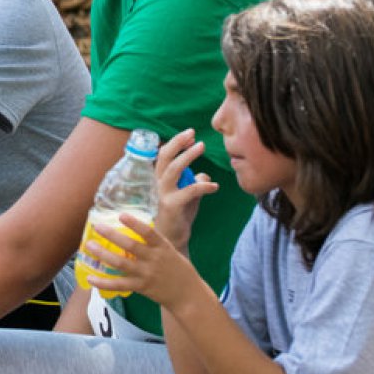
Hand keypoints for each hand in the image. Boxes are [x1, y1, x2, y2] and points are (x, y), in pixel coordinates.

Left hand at [86, 214, 205, 309]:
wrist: (188, 295)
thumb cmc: (179, 269)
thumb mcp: (171, 251)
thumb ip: (154, 242)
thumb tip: (136, 227)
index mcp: (163, 247)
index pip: (149, 233)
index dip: (135, 224)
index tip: (121, 215)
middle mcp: (154, 259)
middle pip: (131, 246)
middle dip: (112, 236)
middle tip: (96, 226)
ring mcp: (147, 274)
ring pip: (121, 263)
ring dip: (103, 254)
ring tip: (89, 246)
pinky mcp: (141, 287)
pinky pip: (119, 285)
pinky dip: (104, 283)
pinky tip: (91, 278)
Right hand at [152, 129, 218, 251]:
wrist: (172, 240)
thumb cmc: (179, 216)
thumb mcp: (189, 196)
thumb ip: (194, 182)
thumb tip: (203, 174)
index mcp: (161, 179)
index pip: (164, 155)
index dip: (176, 143)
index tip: (190, 135)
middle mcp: (159, 184)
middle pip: (164, 157)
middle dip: (177, 143)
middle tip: (192, 133)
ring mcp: (164, 194)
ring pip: (173, 170)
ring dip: (187, 156)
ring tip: (201, 146)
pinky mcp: (172, 206)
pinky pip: (189, 191)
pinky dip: (203, 186)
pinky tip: (214, 186)